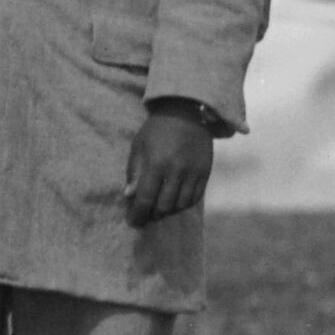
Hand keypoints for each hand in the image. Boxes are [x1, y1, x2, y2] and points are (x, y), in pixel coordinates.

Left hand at [122, 101, 217, 223]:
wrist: (187, 112)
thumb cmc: (157, 129)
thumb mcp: (139, 146)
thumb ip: (134, 171)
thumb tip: (129, 196)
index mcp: (156, 163)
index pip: (146, 198)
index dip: (138, 214)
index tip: (133, 222)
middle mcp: (176, 170)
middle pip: (164, 206)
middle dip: (152, 214)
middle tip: (146, 215)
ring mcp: (193, 172)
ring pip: (180, 205)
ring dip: (168, 210)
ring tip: (160, 208)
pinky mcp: (205, 172)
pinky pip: (195, 197)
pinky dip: (184, 204)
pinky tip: (176, 202)